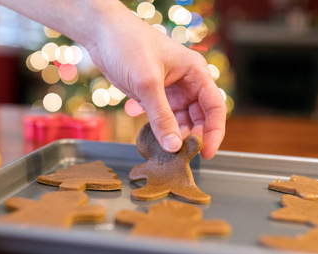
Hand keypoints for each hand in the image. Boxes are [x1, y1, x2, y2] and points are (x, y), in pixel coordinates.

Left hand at [86, 3, 225, 158]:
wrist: (102, 34)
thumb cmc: (128, 45)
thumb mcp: (147, 82)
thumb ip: (161, 116)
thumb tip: (173, 147)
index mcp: (196, 73)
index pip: (215, 107)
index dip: (214, 132)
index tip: (206, 152)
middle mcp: (188, 83)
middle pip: (201, 117)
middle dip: (194, 137)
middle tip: (183, 156)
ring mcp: (172, 92)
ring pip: (183, 122)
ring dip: (178, 137)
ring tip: (170, 153)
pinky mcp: (156, 98)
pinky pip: (166, 120)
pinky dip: (164, 132)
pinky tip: (159, 144)